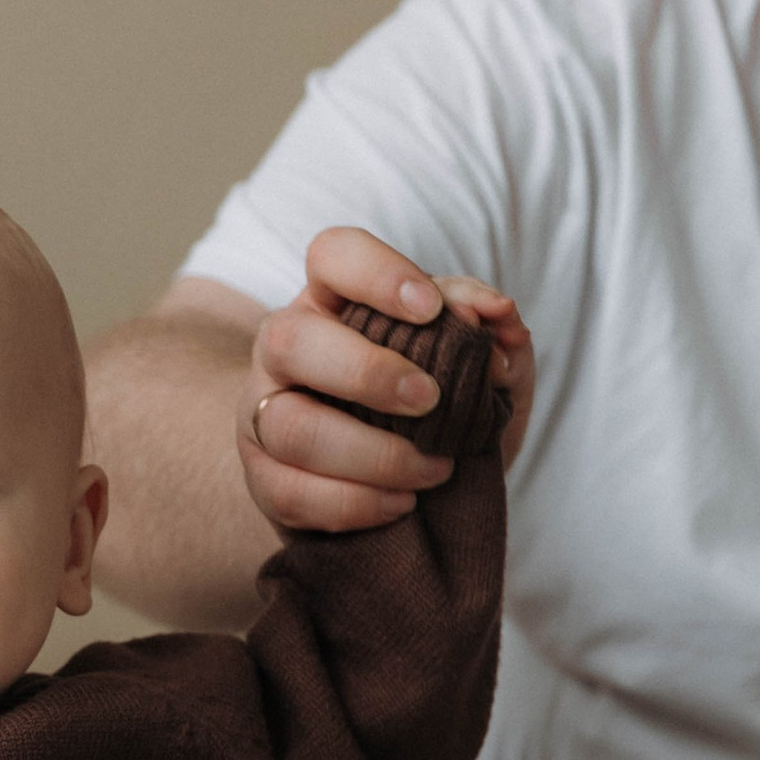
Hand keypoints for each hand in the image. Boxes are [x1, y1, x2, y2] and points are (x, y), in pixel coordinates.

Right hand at [238, 227, 533, 536]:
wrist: (411, 490)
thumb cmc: (438, 409)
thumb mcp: (476, 363)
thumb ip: (486, 327)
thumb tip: (496, 312)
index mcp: (333, 300)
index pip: (332, 255)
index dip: (376, 274)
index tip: (430, 309)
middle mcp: (284, 348)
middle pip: (291, 340)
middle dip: (366, 373)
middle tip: (430, 400)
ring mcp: (264, 415)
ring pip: (292, 428)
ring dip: (372, 454)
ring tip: (435, 469)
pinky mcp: (264, 480)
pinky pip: (291, 492)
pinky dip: (356, 504)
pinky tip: (403, 503)